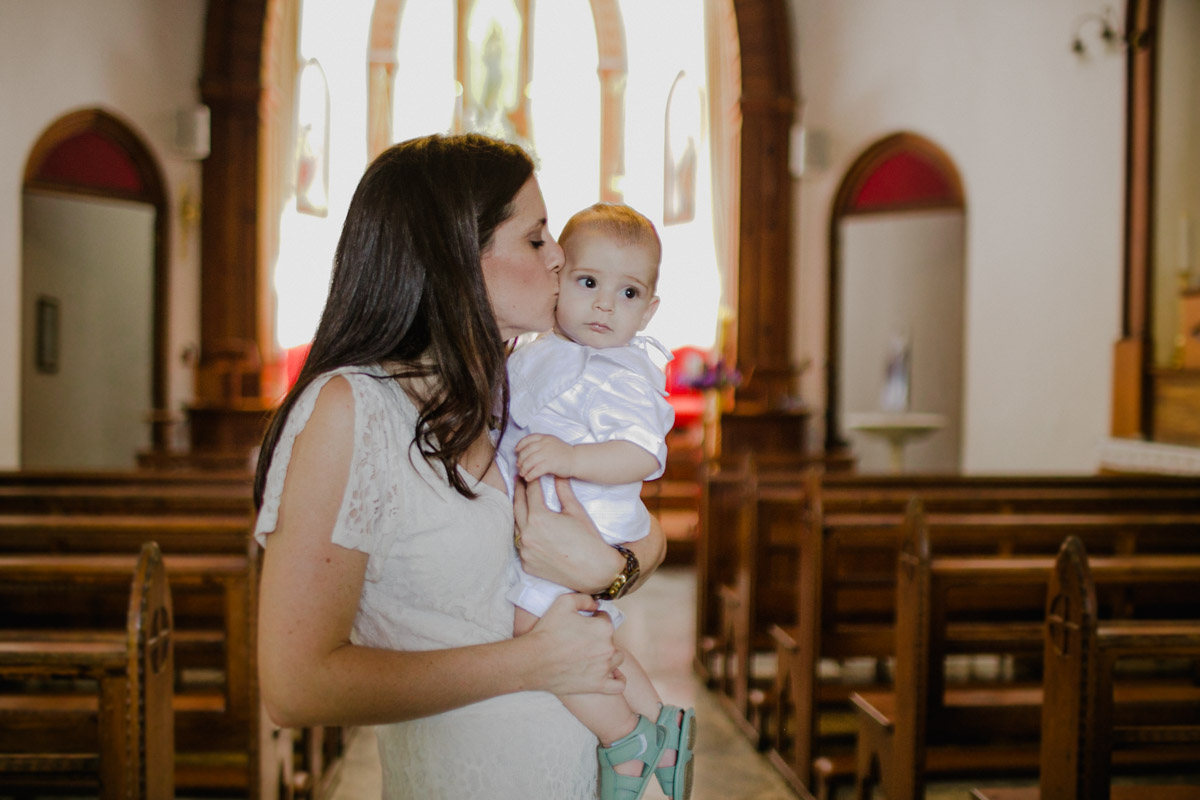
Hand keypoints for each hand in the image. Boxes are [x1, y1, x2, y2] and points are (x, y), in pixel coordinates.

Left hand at [514, 434, 574, 480]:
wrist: (577, 459)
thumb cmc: (564, 453)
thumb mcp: (552, 443)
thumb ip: (540, 444)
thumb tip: (524, 452)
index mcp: (545, 438)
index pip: (528, 439)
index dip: (520, 445)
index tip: (516, 451)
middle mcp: (545, 444)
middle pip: (527, 451)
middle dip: (520, 460)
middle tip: (519, 466)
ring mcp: (548, 453)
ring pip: (530, 461)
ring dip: (524, 469)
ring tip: (523, 474)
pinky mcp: (551, 464)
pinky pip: (536, 470)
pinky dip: (530, 475)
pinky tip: (529, 478)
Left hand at [514, 476, 618, 593]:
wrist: (594, 571)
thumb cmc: (588, 540)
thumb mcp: (575, 511)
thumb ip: (563, 491)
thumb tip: (558, 475)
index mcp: (538, 518)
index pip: (531, 493)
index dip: (532, 481)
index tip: (531, 474)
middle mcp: (527, 534)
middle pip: (518, 506)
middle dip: (519, 491)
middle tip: (520, 480)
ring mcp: (525, 551)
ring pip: (516, 526)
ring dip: (518, 513)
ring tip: (521, 502)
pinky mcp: (527, 564)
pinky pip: (521, 545)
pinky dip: (523, 534)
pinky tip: (528, 528)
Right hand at [526, 593, 624, 696]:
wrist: (534, 660)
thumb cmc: (547, 632)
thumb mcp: (564, 602)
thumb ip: (584, 599)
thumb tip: (596, 604)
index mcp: (603, 628)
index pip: (606, 619)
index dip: (594, 619)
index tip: (582, 624)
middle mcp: (608, 648)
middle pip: (611, 639)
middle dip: (599, 637)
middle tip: (581, 640)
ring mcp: (604, 668)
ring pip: (616, 659)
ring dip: (608, 655)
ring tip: (592, 655)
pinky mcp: (598, 685)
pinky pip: (618, 685)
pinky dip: (618, 679)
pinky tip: (610, 674)